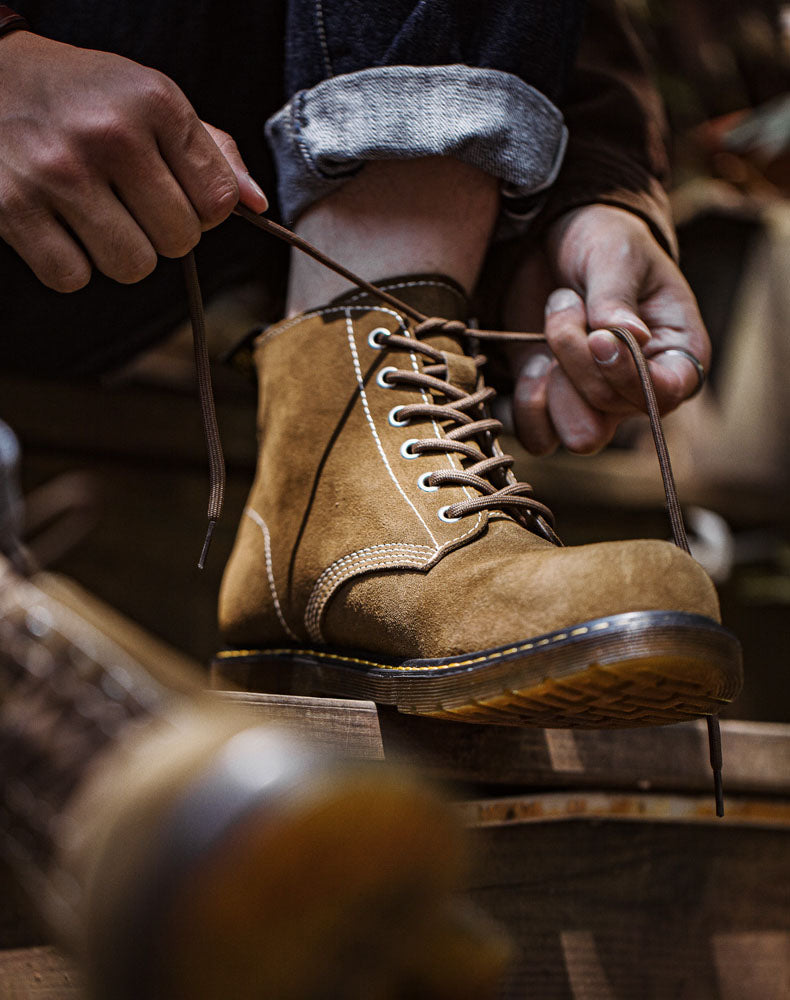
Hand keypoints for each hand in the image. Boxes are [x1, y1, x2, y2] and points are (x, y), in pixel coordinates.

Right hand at [0, 31, 267, 291]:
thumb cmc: (82, 94)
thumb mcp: (150, 99)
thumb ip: (211, 151)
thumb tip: (257, 204)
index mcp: (155, 102)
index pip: (219, 202)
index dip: (203, 210)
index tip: (174, 192)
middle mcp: (109, 134)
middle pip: (179, 242)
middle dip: (161, 233)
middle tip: (128, 201)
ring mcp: (58, 173)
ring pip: (133, 267)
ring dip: (119, 253)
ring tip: (94, 212)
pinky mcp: (12, 208)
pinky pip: (74, 278)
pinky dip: (70, 264)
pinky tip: (57, 224)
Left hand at [509, 204, 709, 454]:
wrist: (552, 238)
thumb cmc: (601, 242)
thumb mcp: (614, 255)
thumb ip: (617, 297)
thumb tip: (630, 337)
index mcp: (676, 354)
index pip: (666, 395)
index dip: (629, 375)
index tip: (598, 336)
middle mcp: (640, 390)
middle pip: (609, 413)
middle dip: (575, 361)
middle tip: (565, 303)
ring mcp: (595, 403)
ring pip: (579, 437)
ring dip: (552, 386)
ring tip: (549, 332)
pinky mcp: (553, 406)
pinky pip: (539, 439)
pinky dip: (527, 404)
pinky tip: (532, 362)